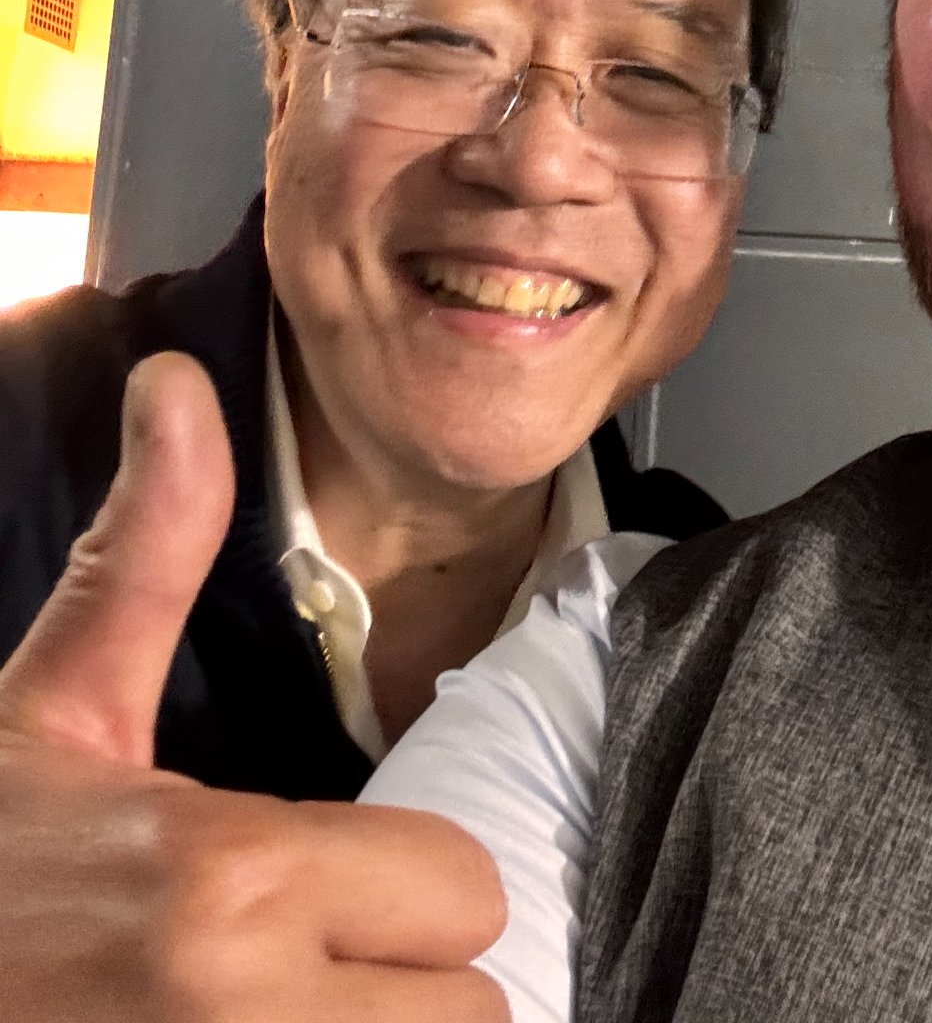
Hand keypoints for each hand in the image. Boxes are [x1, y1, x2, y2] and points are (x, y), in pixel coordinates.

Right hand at [0, 349, 508, 1020]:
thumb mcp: (52, 703)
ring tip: (284, 1010)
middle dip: (403, 982)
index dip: (409, 882)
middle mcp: (246, 1018)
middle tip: (306, 961)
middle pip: (469, 1011)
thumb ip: (152, 553)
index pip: (466, 891)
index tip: (327, 876)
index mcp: (229, 879)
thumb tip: (176, 382)